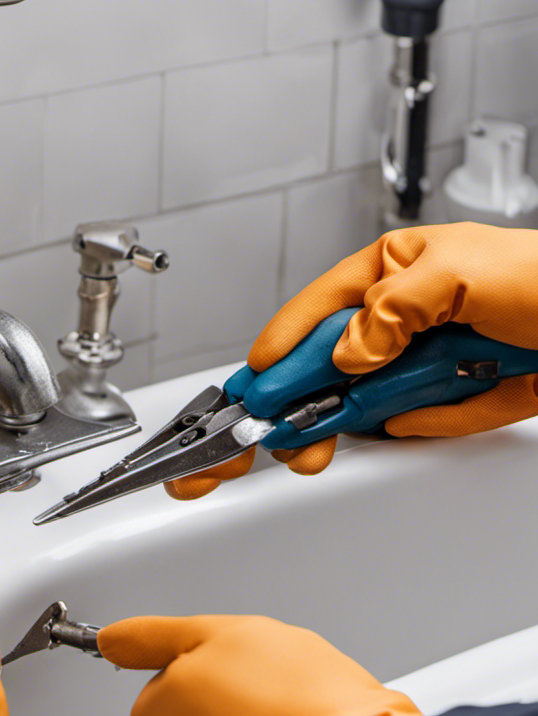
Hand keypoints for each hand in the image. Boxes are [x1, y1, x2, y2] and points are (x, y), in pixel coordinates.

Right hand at [168, 222, 537, 499]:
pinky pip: (418, 421)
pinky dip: (413, 428)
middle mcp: (404, 318)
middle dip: (300, 397)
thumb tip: (351, 351)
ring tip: (319, 444)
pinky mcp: (451, 396)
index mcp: (395, 271)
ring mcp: (425, 361)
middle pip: (331, 363)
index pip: (319, 311)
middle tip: (278, 426)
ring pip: (367, 398)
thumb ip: (393, 306)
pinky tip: (404, 425)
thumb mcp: (460, 271)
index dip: (282, 347)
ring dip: (346, 422)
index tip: (256, 381)